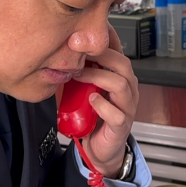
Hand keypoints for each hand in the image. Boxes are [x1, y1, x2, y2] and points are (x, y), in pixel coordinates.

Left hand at [77, 24, 138, 177]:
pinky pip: (116, 114)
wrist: (99, 148)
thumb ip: (77, 76)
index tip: (83, 38)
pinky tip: (91, 100)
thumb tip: (56, 58)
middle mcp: (128, 90)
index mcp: (121, 78)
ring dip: (98, 77)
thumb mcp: (84, 91)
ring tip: (79, 75)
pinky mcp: (121, 126)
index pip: (119, 53)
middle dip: (101, 56)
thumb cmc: (94, 117)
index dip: (104, 43)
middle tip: (79, 55)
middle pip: (123, 64)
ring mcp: (127, 108)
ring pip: (121, 85)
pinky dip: (102, 106)